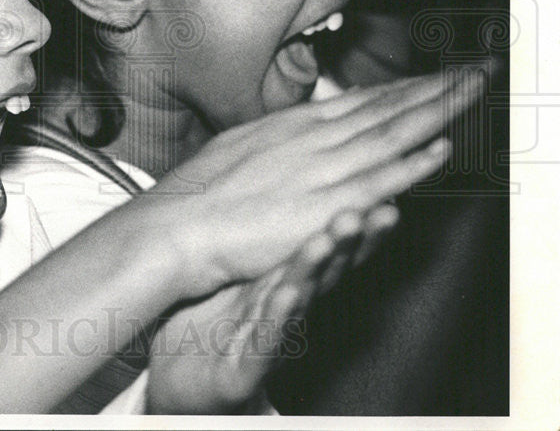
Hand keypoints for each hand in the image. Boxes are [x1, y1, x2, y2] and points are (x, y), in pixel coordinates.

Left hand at [145, 205, 398, 413]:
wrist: (185, 381)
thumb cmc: (219, 323)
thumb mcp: (248, 275)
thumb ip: (274, 240)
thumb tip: (294, 190)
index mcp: (289, 283)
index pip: (331, 251)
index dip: (360, 226)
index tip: (385, 194)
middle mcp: (289, 310)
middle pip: (324, 272)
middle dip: (349, 240)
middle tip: (376, 208)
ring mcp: (270, 337)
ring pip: (298, 301)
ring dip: (315, 270)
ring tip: (328, 238)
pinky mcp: (245, 368)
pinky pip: (263, 338)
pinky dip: (278, 316)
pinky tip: (288, 293)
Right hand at [151, 71, 480, 292]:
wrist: (176, 226)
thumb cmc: (196, 195)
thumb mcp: (236, 150)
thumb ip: (272, 142)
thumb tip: (289, 132)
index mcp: (290, 127)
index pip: (359, 103)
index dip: (401, 90)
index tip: (432, 79)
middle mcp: (311, 139)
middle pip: (385, 108)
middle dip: (434, 88)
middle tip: (477, 69)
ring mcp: (320, 169)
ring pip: (392, 132)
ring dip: (438, 109)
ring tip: (475, 89)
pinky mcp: (324, 205)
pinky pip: (381, 179)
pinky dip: (415, 162)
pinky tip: (445, 146)